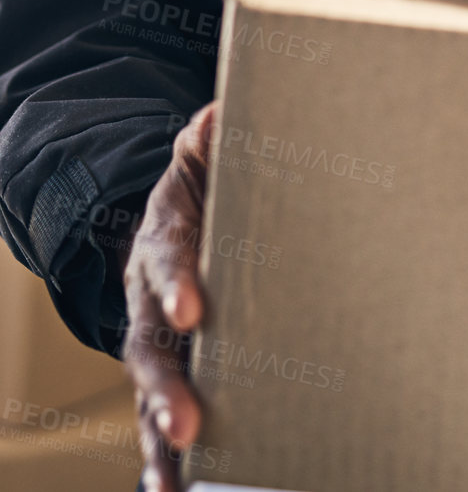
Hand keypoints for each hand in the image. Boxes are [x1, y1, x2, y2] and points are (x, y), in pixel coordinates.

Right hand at [120, 100, 216, 491]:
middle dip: (166, 386)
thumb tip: (223, 111)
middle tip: (189, 421)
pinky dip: (163, 460)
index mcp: (162, 237)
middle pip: (148, 347)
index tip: (192, 309)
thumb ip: (210, 137)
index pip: (166, 257)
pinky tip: (172, 490)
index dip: (176, 281)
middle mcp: (147, 299)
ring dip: (162, 432)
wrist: (173, 222)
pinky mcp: (167, 373)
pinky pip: (159, 422)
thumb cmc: (205, 189)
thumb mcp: (204, 156)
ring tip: (178, 467)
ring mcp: (152, 341)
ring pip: (149, 394)